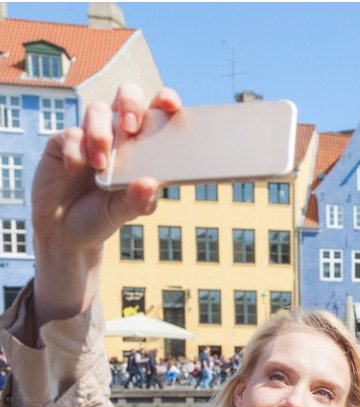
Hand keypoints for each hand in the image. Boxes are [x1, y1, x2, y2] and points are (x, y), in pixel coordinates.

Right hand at [32, 82, 180, 325]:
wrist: (65, 232)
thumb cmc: (101, 217)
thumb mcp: (122, 213)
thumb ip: (138, 201)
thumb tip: (150, 184)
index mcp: (142, 147)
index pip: (157, 114)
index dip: (165, 101)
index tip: (170, 105)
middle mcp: (117, 135)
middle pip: (127, 96)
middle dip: (130, 103)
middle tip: (131, 127)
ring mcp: (89, 135)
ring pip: (97, 110)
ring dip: (101, 134)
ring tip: (101, 165)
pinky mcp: (63, 142)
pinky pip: (71, 133)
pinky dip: (76, 150)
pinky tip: (76, 169)